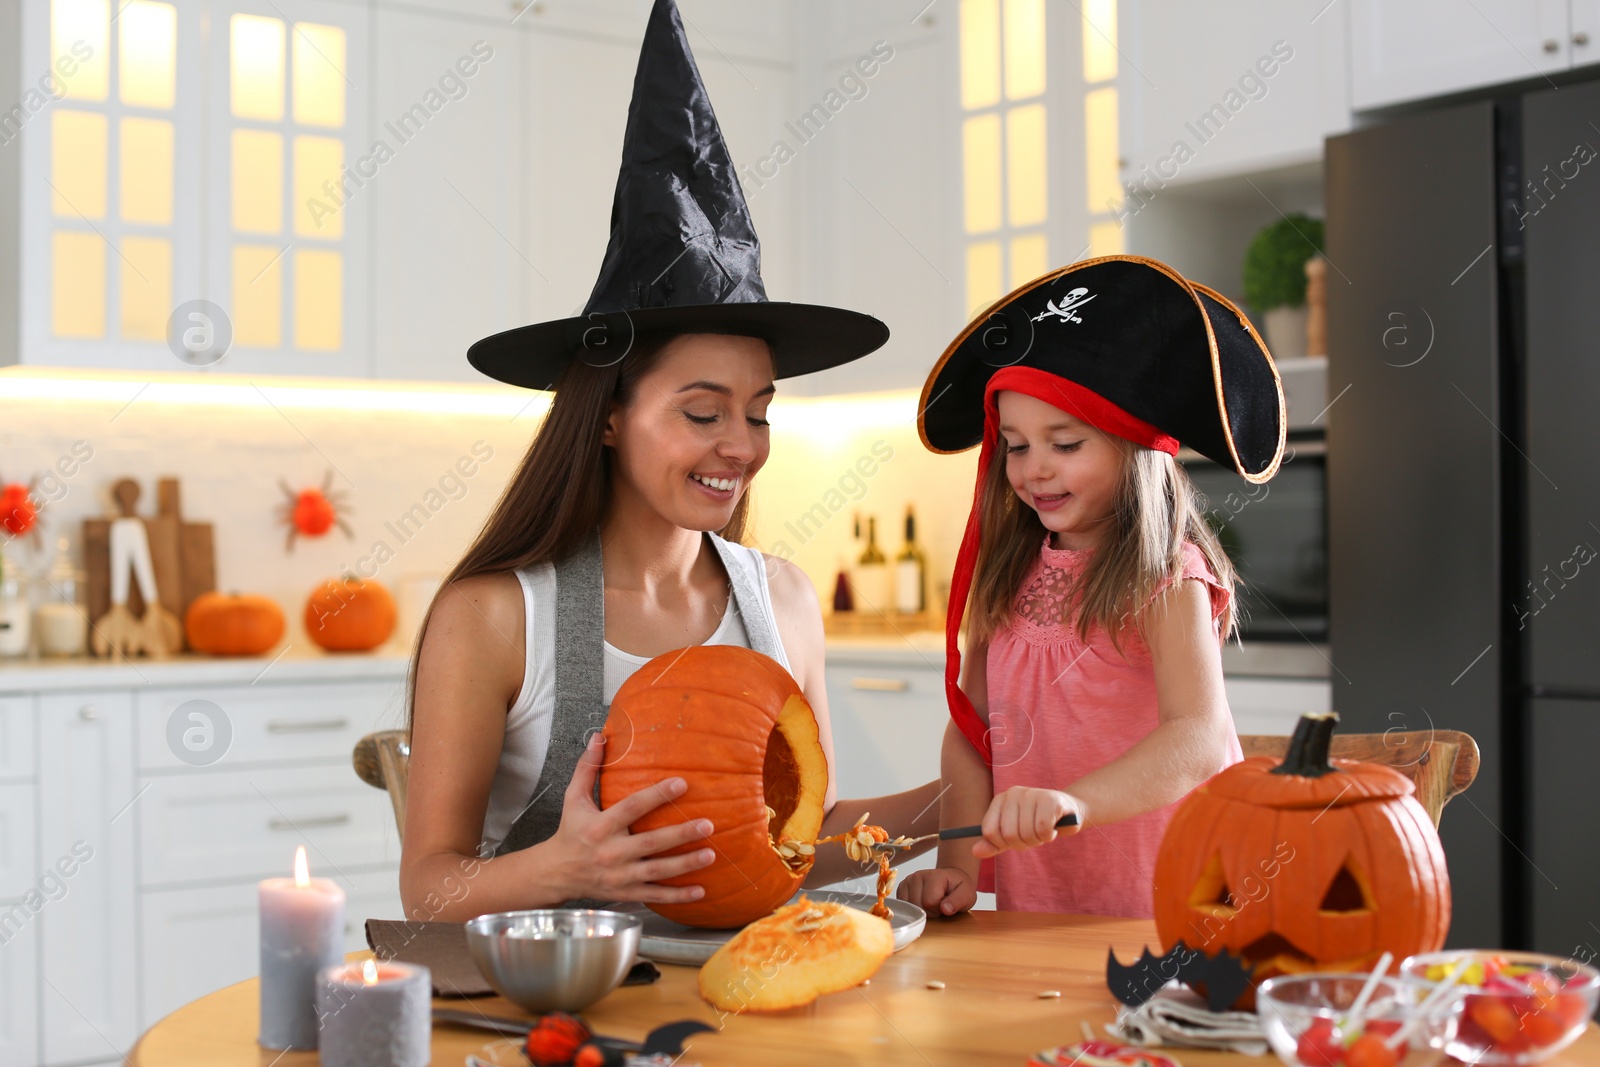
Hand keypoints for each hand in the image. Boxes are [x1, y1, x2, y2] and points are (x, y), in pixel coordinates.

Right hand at [543, 734, 715, 903]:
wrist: (556, 872)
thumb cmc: (570, 831)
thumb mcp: (573, 798)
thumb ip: (588, 767)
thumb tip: (600, 736)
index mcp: (600, 826)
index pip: (632, 808)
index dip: (657, 796)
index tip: (681, 783)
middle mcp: (611, 852)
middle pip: (651, 843)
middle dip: (681, 834)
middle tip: (708, 824)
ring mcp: (619, 876)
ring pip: (657, 871)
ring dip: (685, 864)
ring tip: (711, 854)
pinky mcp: (625, 892)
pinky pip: (655, 895)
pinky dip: (678, 896)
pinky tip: (700, 891)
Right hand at [897, 866, 977, 916]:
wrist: (951, 880)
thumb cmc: (958, 888)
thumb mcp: (967, 895)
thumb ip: (957, 902)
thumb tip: (945, 909)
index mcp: (935, 876)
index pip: (930, 902)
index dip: (939, 909)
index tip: (946, 904)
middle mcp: (918, 875)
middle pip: (918, 905)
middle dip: (930, 911)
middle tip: (939, 904)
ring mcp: (909, 880)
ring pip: (909, 907)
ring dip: (921, 910)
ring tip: (931, 903)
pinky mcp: (902, 886)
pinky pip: (903, 904)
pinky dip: (912, 908)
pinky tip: (922, 903)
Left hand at [971, 786, 1081, 858]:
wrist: (1070, 812)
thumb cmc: (1037, 823)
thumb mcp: (1013, 833)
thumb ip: (994, 843)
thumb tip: (975, 852)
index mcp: (1000, 800)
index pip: (989, 831)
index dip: (1002, 844)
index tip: (1015, 841)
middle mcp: (1013, 793)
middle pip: (1008, 835)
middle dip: (1023, 843)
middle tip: (1033, 836)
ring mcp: (1031, 794)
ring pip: (1026, 834)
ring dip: (1038, 840)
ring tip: (1044, 830)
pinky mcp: (1050, 799)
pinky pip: (1043, 829)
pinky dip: (1049, 836)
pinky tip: (1053, 827)